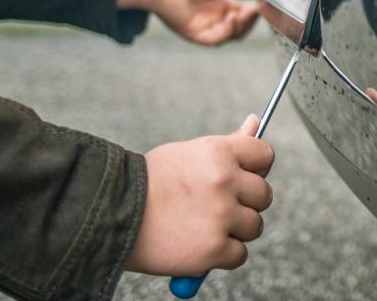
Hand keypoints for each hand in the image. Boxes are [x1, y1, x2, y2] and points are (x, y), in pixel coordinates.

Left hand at [117, 0, 259, 44]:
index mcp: (216, 5)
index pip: (240, 16)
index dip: (252, 12)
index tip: (261, 4)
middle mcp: (210, 18)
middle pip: (237, 29)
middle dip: (249, 22)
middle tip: (256, 10)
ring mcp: (201, 27)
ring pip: (229, 37)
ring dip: (241, 27)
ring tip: (245, 13)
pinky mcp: (192, 32)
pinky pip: (214, 40)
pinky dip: (226, 33)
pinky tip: (231, 18)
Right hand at [126, 115, 273, 275]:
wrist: (111, 214)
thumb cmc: (151, 182)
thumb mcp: (188, 153)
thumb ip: (228, 144)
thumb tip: (255, 122)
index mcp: (218, 152)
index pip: (265, 155)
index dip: (256, 168)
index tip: (242, 178)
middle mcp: (224, 181)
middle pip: (264, 195)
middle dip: (245, 203)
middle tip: (216, 206)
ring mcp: (220, 216)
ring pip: (254, 226)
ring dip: (235, 230)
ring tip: (202, 225)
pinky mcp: (213, 249)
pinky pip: (239, 254)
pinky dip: (222, 255)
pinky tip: (197, 244)